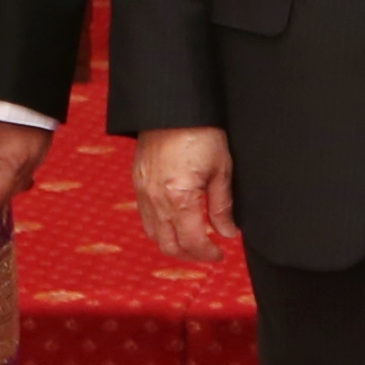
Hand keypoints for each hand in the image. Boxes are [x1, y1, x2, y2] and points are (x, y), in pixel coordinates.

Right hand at [135, 127, 241, 263]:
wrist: (172, 108)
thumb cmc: (201, 133)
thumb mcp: (221, 170)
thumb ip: (222, 206)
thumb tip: (227, 232)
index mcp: (180, 199)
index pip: (193, 242)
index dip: (208, 254)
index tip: (220, 254)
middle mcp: (156, 201)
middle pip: (170, 246)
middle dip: (191, 255)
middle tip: (208, 253)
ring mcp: (143, 193)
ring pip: (154, 235)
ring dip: (174, 244)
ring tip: (193, 242)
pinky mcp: (138, 184)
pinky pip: (145, 218)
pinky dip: (160, 229)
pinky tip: (176, 224)